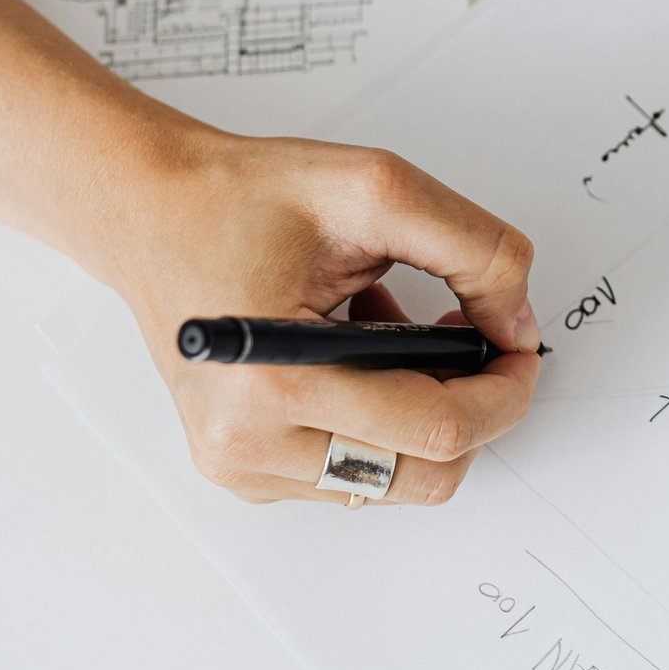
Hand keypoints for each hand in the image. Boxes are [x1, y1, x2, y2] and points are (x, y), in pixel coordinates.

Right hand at [100, 128, 543, 505]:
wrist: (149, 212)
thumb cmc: (238, 198)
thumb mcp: (377, 189)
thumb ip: (474, 252)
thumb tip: (518, 326)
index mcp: (275, 381)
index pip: (437, 431)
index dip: (503, 393)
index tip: (519, 350)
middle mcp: (247, 443)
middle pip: (425, 475)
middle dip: (472, 409)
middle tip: (473, 340)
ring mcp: (241, 466)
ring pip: (394, 480)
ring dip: (422, 413)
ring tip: (392, 333)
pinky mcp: (243, 470)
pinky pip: (352, 472)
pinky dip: (380, 422)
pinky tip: (356, 355)